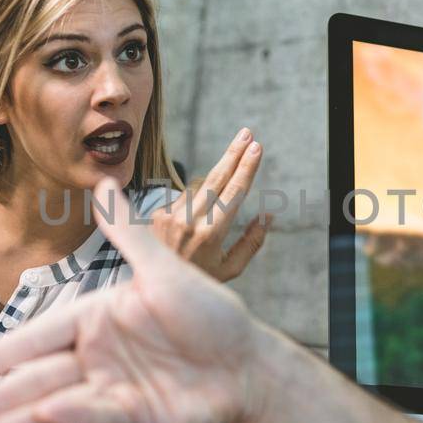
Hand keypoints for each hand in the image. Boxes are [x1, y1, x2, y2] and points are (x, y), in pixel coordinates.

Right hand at [0, 179, 270, 422]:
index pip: (38, 336)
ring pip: (54, 402)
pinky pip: (91, 416)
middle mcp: (98, 354)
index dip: (0, 357)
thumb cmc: (212, 314)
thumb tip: (103, 185)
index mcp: (97, 318)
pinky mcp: (132, 417)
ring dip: (19, 417)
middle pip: (36, 376)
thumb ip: (130, 235)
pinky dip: (63, 419)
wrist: (249, 363)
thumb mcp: (167, 271)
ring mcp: (112, 387)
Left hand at [151, 127, 269, 282]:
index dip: (247, 167)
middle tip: (247, 133)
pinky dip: (198, 197)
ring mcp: (171, 215)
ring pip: (201, 185)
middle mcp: (190, 221)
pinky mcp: (158, 213)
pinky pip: (185, 197)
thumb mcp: (231, 269)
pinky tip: (200, 211)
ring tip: (238, 152)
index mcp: (211, 234)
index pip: (234, 192)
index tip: (257, 148)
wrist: (156, 288)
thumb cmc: (200, 280)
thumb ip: (252, 242)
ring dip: (219, 173)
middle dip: (234, 153)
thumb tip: (267, 215)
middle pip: (217, 178)